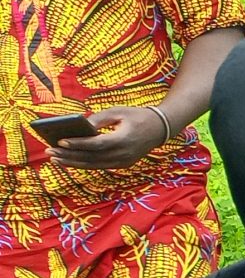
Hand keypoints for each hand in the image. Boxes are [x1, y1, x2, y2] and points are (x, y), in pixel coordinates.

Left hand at [47, 108, 165, 169]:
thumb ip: (98, 119)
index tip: (60, 141)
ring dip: (73, 162)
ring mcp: (124, 161)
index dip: (78, 144)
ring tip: (55, 158)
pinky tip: (69, 160)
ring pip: (94, 165)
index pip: (97, 144)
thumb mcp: (118, 112)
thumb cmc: (137, 116)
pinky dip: (84, 164)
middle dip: (69, 155)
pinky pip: (100, 166)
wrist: (160, 128)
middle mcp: (124, 154)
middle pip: (92, 158)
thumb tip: (78, 127)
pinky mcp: (123, 164)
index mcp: (124, 139)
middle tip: (50, 152)